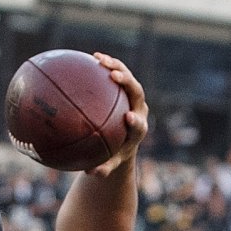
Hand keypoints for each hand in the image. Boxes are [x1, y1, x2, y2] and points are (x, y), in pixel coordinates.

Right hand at [88, 53, 148, 176]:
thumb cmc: (115, 154)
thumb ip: (104, 169)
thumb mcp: (110, 164)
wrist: (125, 139)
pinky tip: (92, 57)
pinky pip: (117, 73)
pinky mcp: (125, 88)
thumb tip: (91, 173)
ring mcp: (133, 97)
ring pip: (128, 78)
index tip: (129, 118)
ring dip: (116, 67)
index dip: (136, 120)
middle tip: (114, 77)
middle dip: (128, 83)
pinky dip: (107, 65)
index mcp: (138, 128)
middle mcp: (139, 109)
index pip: (140, 124)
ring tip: (100, 59)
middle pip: (137, 93)